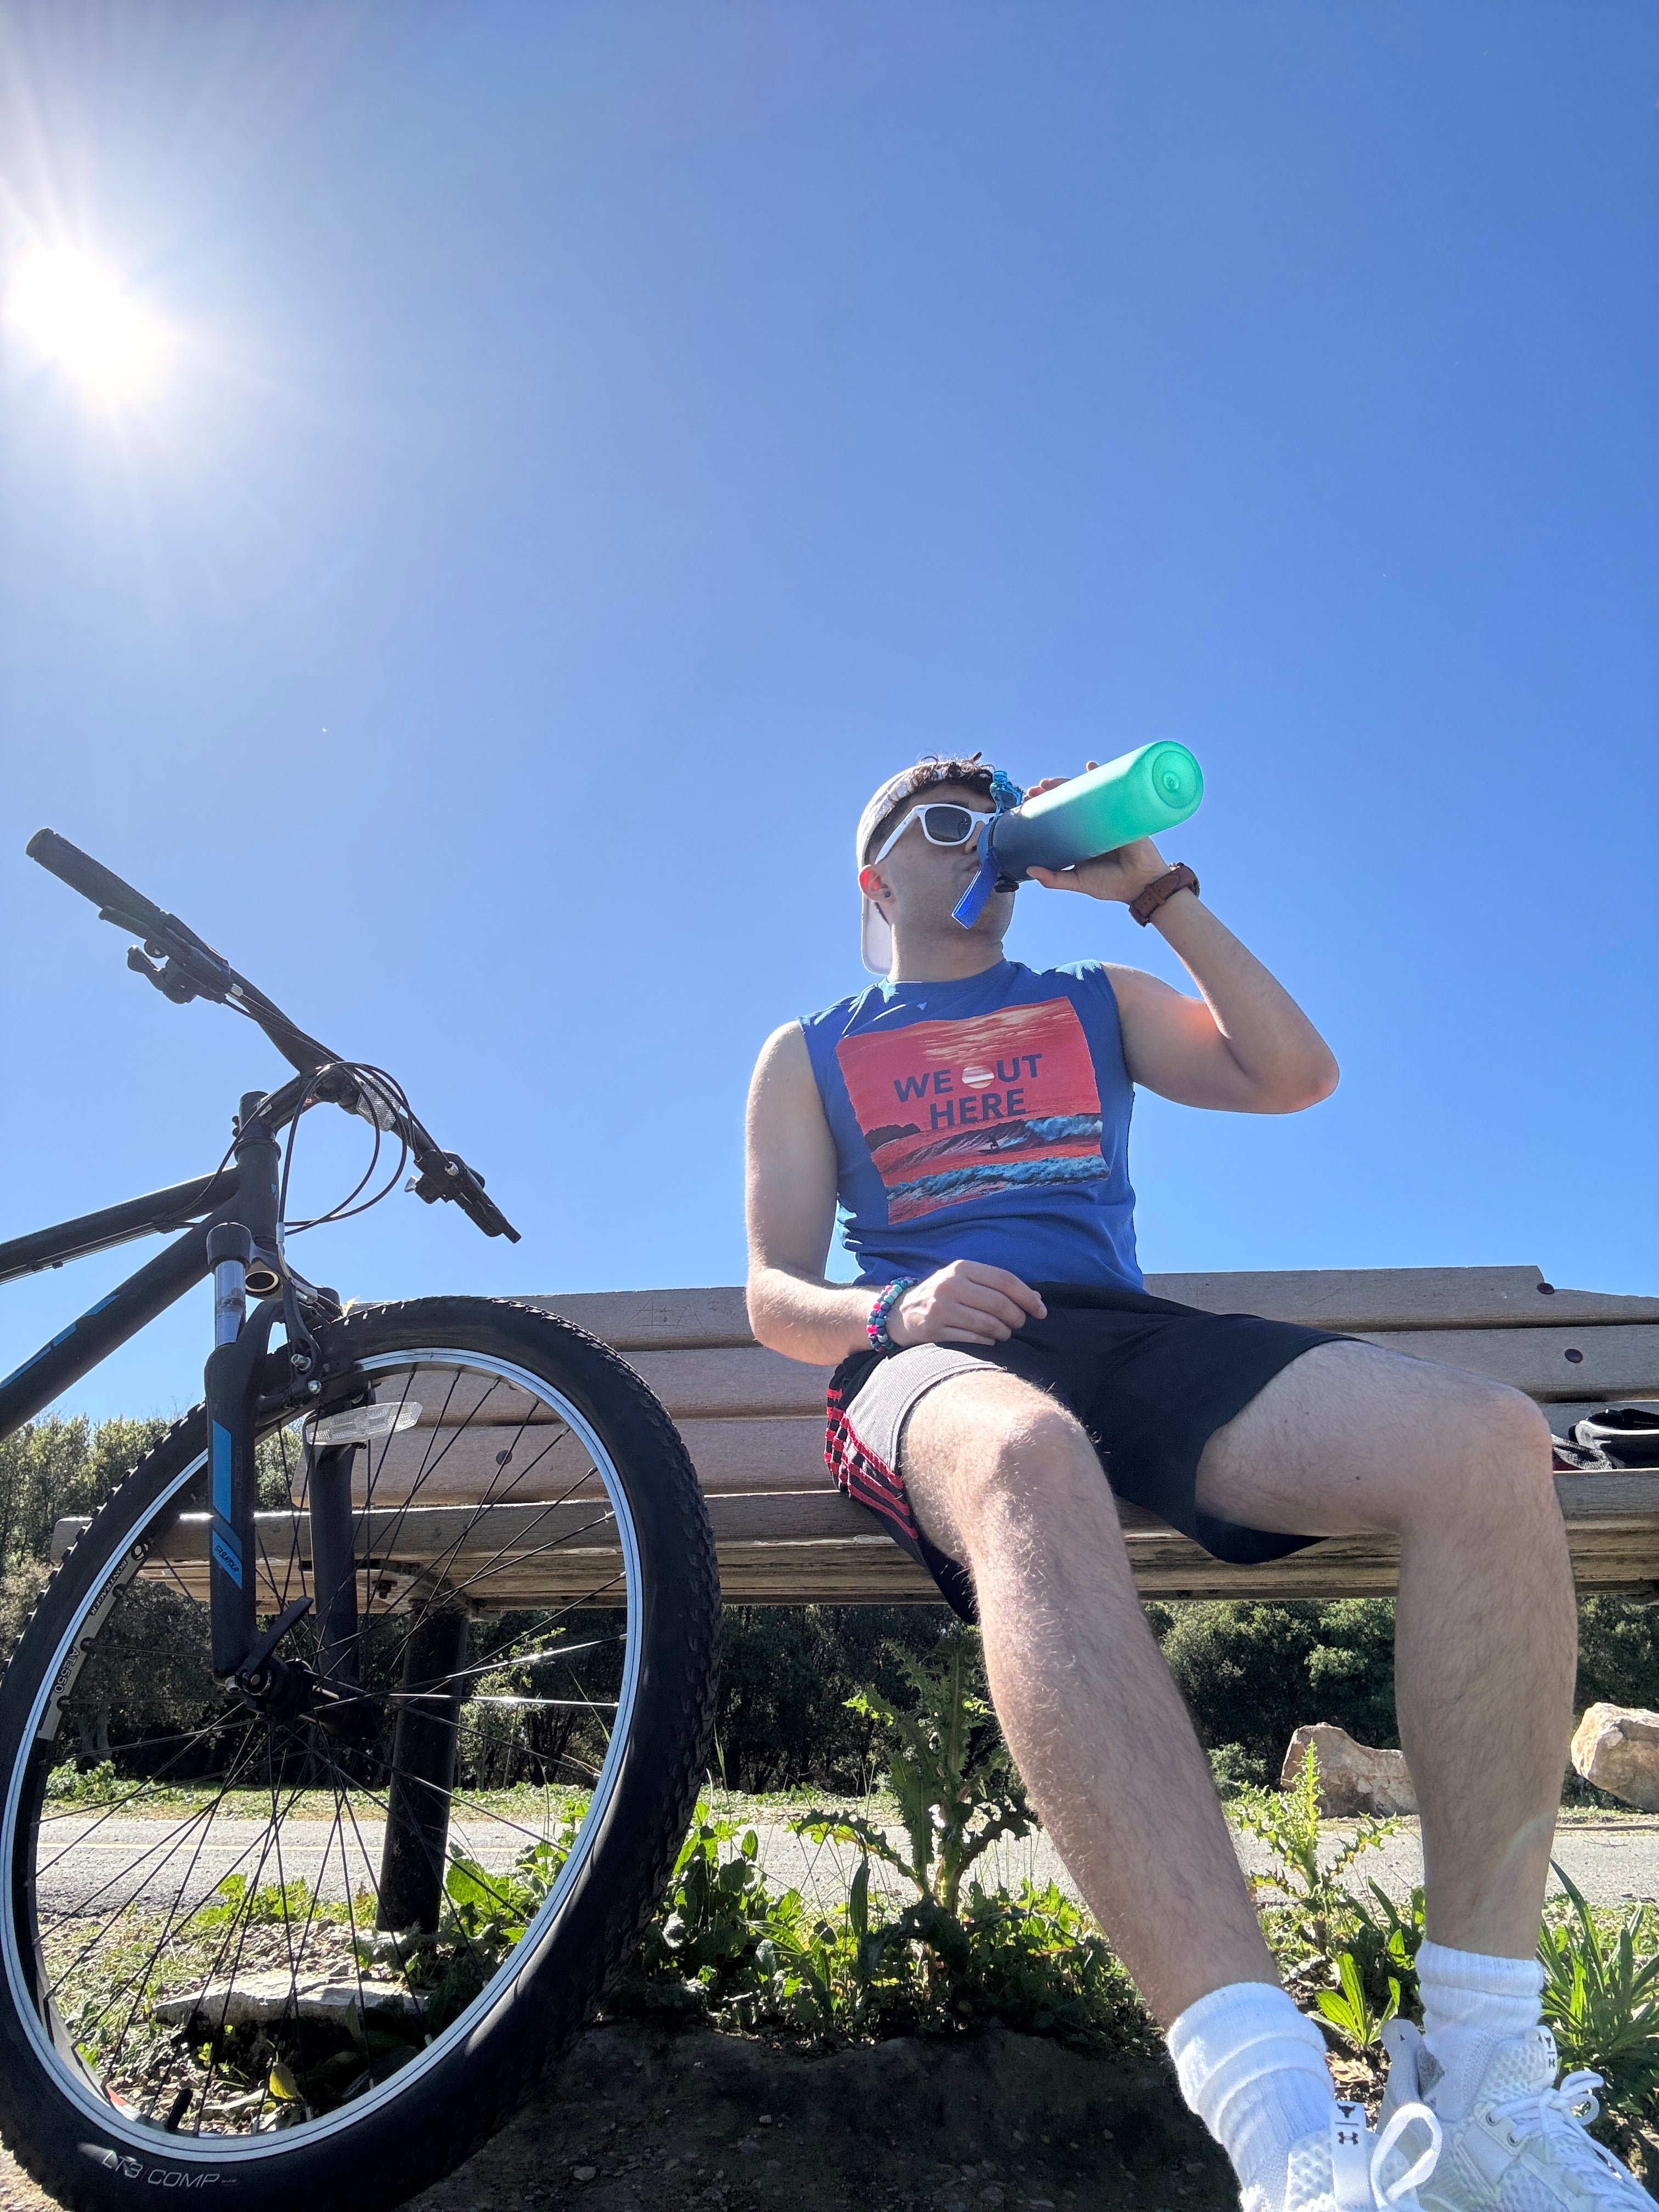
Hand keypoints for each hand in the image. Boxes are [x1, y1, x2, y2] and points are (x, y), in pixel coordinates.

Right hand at [886, 1260, 1046, 1346]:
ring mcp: (941, 1308)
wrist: (902, 1312)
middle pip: (999, 1304)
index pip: (1005, 1280)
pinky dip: (988, 1341)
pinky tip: (990, 1339)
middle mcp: (950, 1285)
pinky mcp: (934, 1330)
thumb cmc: (944, 1295)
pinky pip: (974, 1339)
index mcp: (961, 1268)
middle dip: (1017, 1317)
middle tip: (1020, 1324)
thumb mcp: (966, 1281)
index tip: (1041, 1311)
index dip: (1028, 1297)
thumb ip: (998, 1286)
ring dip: (1004, 1332)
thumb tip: (1037, 1299)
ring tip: (1005, 1333)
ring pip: (988, 1324)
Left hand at [1022, 762, 1169, 904]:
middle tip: (1034, 790)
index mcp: (1081, 838)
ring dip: (1067, 782)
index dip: (1044, 807)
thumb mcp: (1078, 881)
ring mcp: (1108, 816)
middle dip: (1050, 792)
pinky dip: (1102, 775)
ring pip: (1086, 794)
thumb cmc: (1111, 884)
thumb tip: (1029, 870)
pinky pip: (1112, 791)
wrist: (1142, 885)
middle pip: (1070, 802)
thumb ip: (1054, 879)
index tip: (1028, 802)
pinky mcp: (1123, 813)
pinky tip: (1091, 766)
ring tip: (1049, 782)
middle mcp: (1093, 825)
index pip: (1059, 817)